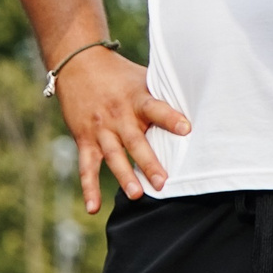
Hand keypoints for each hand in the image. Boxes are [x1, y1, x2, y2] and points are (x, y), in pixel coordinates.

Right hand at [55, 48, 191, 212]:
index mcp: (136, 98)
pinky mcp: (84, 139)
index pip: (155, 108)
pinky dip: (89, 188)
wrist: (77, 64)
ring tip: (136, 194)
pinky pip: (86, 166)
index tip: (186, 129)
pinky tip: (94, 208)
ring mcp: (100, 129)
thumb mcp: (141, 78)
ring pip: (113, 155)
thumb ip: (161, 96)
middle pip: (135, 140)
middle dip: (148, 162)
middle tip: (163, 182)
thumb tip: (196, 107)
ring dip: (124, 176)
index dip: (170, 118)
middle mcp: (118, 115)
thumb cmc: (118, 74)